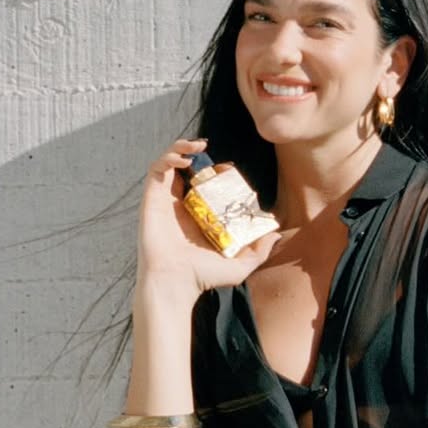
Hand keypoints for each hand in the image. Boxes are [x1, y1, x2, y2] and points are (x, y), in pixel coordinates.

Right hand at [137, 138, 280, 292]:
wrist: (176, 283)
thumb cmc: (203, 277)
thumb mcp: (240, 265)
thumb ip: (259, 250)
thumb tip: (275, 234)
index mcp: (199, 215)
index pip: (207, 184)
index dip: (217, 171)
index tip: (229, 170)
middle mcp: (181, 205)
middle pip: (188, 169)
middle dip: (199, 155)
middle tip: (212, 153)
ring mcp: (166, 200)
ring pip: (170, 163)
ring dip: (182, 147)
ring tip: (197, 145)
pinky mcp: (152, 199)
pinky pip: (157, 169)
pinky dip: (169, 156)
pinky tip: (184, 159)